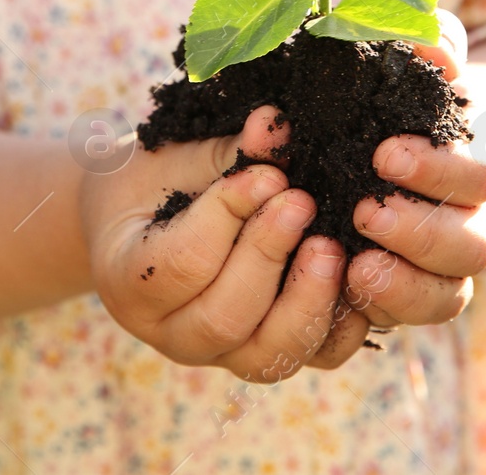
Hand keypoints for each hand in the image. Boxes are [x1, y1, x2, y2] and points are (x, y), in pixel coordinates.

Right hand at [80, 107, 368, 379]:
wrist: (146, 220)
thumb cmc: (158, 181)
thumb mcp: (181, 158)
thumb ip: (230, 151)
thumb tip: (274, 126)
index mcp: (129, 282)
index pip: (183, 264)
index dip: (229, 217)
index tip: (267, 175)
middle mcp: (171, 333)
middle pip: (225, 317)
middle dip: (269, 256)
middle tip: (301, 202)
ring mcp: (219, 355)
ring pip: (267, 355)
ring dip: (307, 299)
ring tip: (331, 246)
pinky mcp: (266, 356)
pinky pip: (312, 358)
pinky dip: (340, 325)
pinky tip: (356, 278)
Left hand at [346, 10, 485, 330]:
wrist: (373, 139)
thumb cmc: (395, 93)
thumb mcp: (411, 58)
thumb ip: (427, 41)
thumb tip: (431, 44)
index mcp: (474, 163)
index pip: (478, 176)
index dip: (437, 171)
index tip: (384, 153)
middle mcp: (470, 220)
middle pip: (473, 245)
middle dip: (421, 230)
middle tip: (367, 211)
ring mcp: (443, 266)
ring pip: (449, 294)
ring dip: (405, 282)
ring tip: (358, 261)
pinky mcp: (410, 296)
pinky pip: (411, 320)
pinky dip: (384, 309)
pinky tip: (348, 287)